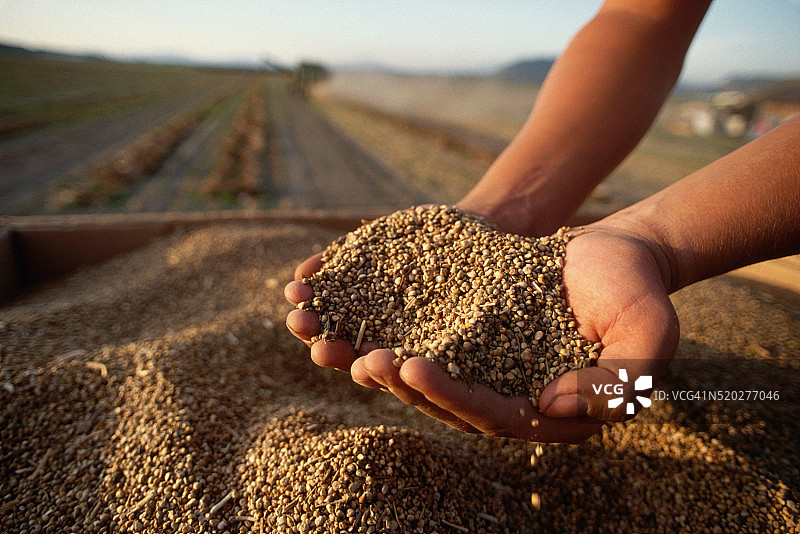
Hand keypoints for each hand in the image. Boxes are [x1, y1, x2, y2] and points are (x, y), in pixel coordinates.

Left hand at [285, 218, 678, 442]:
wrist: (615, 252)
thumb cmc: (634, 289)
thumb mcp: (646, 333)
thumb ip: (616, 381)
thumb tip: (548, 407)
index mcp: (543, 410)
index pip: (487, 413)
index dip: (446, 393)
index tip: (410, 366)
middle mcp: (504, 392)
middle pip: (441, 397)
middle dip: (397, 380)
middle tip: (359, 358)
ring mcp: (479, 362)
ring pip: (418, 369)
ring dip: (373, 359)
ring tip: (332, 341)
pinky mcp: (462, 329)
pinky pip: (415, 332)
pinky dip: (378, 325)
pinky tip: (344, 313)